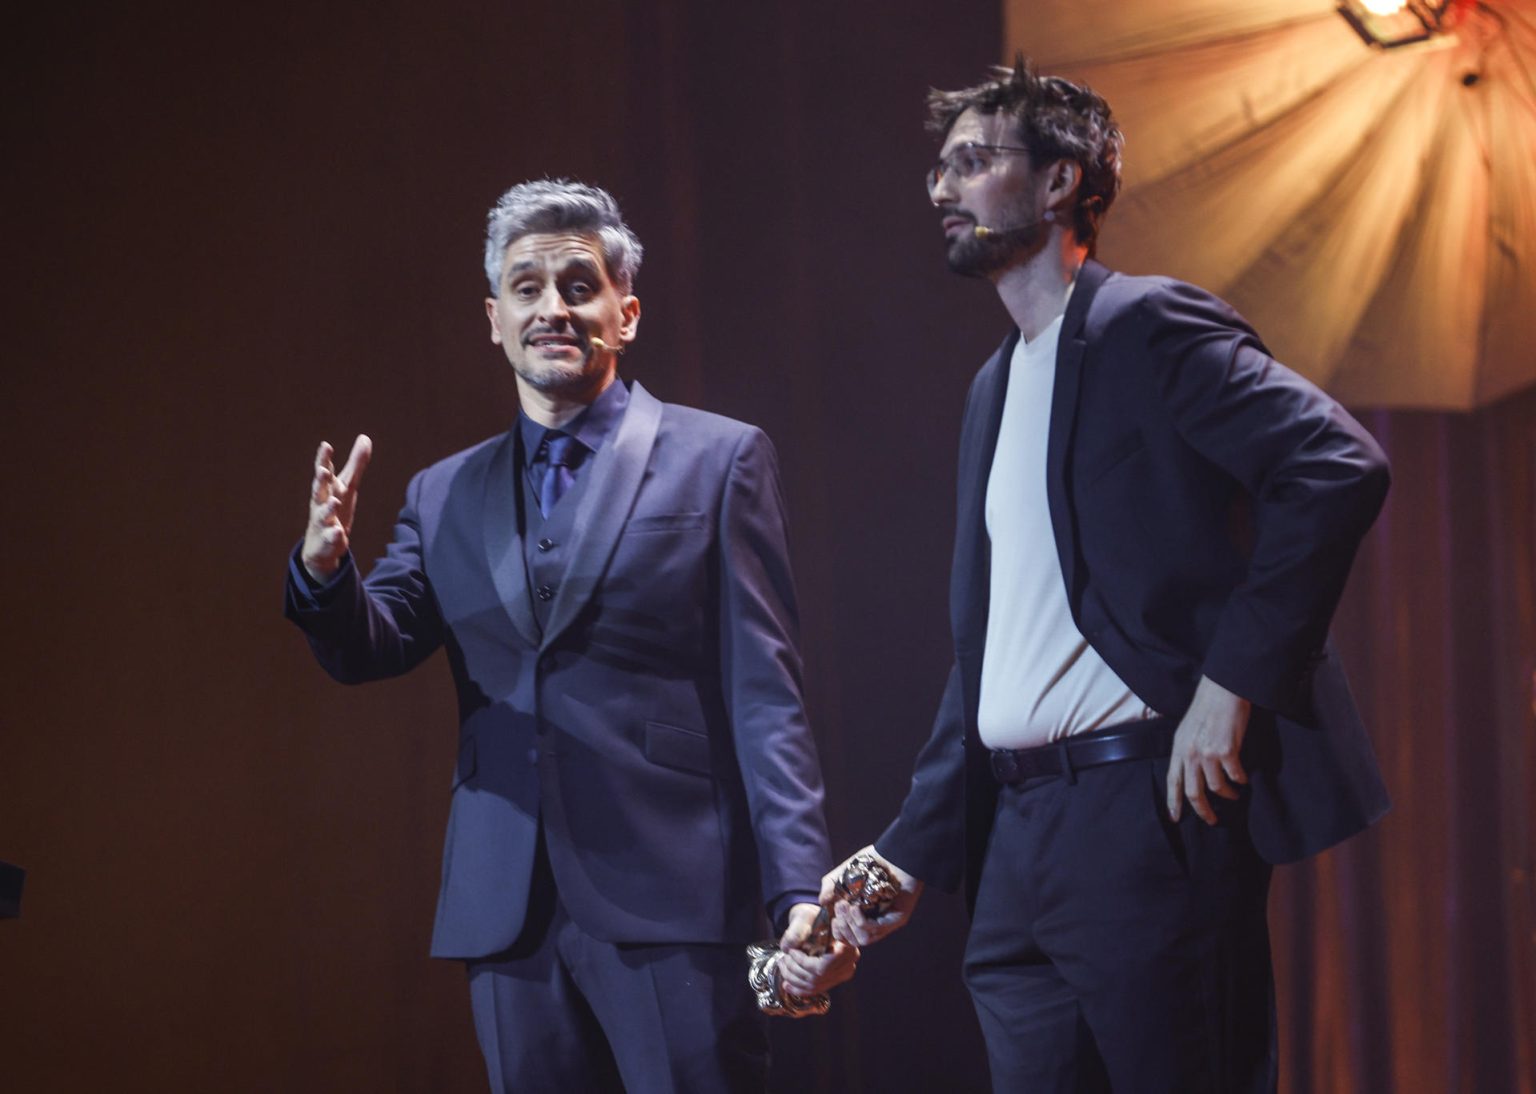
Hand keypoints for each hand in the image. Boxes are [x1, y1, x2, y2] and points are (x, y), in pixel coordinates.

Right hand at [302, 435, 372, 582]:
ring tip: (334, 502)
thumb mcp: (347, 485)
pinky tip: (338, 533)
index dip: (324, 459)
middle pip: (319, 490)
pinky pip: (330, 537)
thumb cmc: (335, 508)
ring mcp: (323, 522)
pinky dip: (333, 535)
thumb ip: (356, 463)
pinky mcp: (329, 540)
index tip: (325, 446)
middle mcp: (321, 503)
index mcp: (327, 489)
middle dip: (321, 480)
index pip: (325, 471)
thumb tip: (365, 437)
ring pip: (323, 514)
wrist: (321, 545)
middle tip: (322, 470)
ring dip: (328, 508)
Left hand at [773, 903, 857, 1001]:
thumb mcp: (805, 917)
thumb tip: (786, 947)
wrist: (820, 922)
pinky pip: (816, 990)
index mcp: (846, 945)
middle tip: (783, 959)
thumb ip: (797, 931)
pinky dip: (799, 989)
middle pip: (818, 977)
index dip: (805, 962)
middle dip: (795, 970)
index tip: (791, 952)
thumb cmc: (814, 917)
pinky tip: (787, 985)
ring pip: (815, 985)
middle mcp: (848, 963)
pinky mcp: (833, 980)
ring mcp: (841, 974)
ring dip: (794, 979)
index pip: (825, 964)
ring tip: (782, 966)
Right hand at [821, 845, 922, 947]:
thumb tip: (822, 903)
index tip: (833, 918)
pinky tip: (855, 908)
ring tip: (846, 906)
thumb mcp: (845, 873)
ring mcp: (888, 923)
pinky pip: (876, 929)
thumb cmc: (871, 862)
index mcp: (865, 917)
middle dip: (842, 928)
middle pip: (855, 941)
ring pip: (864, 939)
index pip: (849, 938)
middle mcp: (877, 923)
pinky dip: (861, 921)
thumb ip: (832, 886)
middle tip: (839, 907)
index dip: (838, 933)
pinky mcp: (898, 919)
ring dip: (850, 924)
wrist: (894, 853)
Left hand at [1167, 675, 1251, 824]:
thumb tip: (1191, 772)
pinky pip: (1234, 775)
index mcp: (1179, 748)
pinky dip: (1240, 781)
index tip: (1176, 817)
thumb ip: (1187, 751)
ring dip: (1227, 794)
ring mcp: (1208, 753)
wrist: (1222, 691)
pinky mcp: (1227, 751)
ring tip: (1234, 795)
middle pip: (1193, 791)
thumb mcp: (1187, 730)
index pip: (1172, 781)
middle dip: (1203, 810)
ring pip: (1216, 787)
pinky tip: (1243, 780)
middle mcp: (1190, 753)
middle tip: (1212, 819)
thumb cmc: (1206, 709)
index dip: (1173, 802)